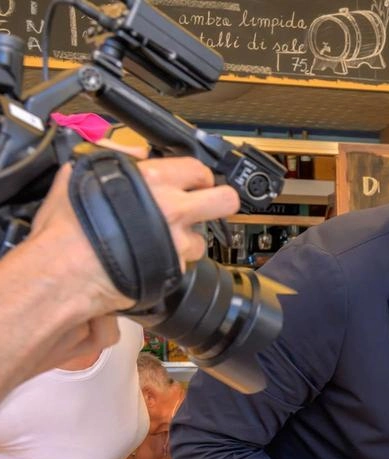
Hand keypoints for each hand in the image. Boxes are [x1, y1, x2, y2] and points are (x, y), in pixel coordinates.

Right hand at [30, 156, 238, 310]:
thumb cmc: (65, 231)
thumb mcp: (81, 177)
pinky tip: (148, 260)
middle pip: (225, 201)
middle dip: (219, 201)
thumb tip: (132, 153)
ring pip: (202, 238)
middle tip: (206, 205)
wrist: (62, 274)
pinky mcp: (175, 271)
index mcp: (153, 181)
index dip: (199, 175)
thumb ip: (112, 159)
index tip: (196, 181)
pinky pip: (182, 264)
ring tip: (161, 240)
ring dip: (187, 239)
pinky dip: (170, 263)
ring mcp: (177, 243)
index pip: (199, 169)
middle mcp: (172, 210)